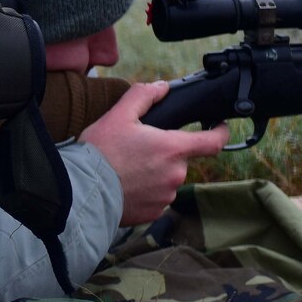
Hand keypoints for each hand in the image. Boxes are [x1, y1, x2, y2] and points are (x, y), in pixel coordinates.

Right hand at [80, 80, 228, 224]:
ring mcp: (165, 196)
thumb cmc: (100, 154)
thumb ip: (143, 96)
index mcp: (172, 149)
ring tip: (127, 171)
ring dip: (154, 174)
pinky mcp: (153, 213)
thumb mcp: (118, 116)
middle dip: (165, 154)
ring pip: (167, 180)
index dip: (220, 133)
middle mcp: (175, 174)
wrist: (81, 193)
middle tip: (138, 150)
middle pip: (180, 160)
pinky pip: (156, 199)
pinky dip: (145, 192)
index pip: (212, 142)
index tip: (218, 127)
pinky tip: (126, 186)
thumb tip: (161, 87)